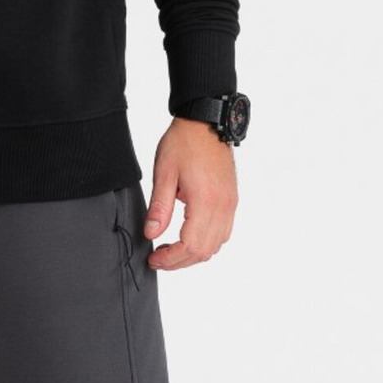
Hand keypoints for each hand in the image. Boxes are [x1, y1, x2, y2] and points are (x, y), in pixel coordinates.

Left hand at [142, 120, 237, 268]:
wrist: (206, 122)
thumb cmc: (184, 142)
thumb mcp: (164, 173)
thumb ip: (158, 207)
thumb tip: (151, 234)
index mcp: (205, 201)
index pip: (191, 246)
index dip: (171, 259)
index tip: (154, 259)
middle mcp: (223, 206)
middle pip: (205, 251)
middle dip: (180, 261)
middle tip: (159, 258)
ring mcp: (230, 204)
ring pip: (216, 245)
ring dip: (194, 254)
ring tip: (171, 249)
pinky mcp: (231, 200)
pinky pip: (223, 232)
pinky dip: (206, 242)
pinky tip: (188, 236)